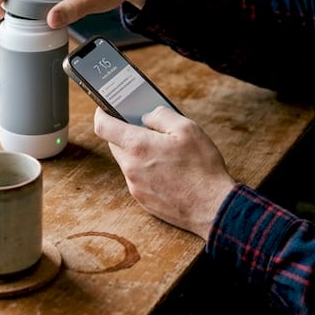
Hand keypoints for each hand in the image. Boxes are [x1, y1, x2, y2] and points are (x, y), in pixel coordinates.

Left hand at [93, 106, 236, 239]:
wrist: (212, 206)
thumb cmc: (201, 167)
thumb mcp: (187, 128)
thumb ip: (161, 116)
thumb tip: (146, 116)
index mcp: (138, 146)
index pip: (103, 127)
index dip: (101, 114)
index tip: (105, 108)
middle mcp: (131, 168)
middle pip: (115, 144)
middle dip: (125, 133)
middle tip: (144, 127)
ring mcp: (135, 186)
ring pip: (127, 162)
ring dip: (138, 152)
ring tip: (163, 150)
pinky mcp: (143, 200)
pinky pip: (137, 178)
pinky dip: (146, 170)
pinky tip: (167, 169)